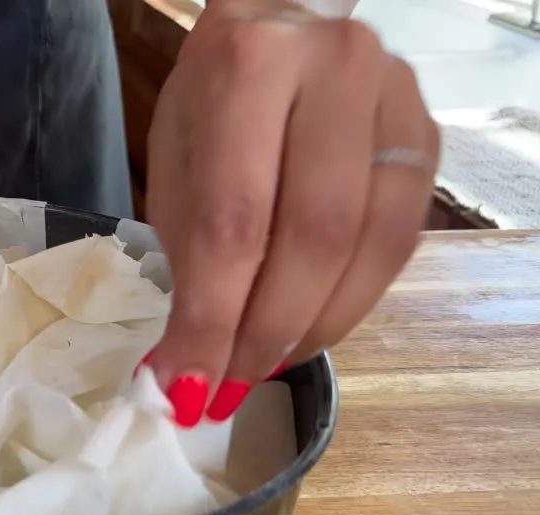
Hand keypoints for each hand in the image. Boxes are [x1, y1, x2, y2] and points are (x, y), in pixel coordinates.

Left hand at [143, 0, 437, 426]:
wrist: (283, 29)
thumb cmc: (214, 101)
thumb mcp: (176, 159)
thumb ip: (187, 254)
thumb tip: (184, 369)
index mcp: (250, 67)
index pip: (232, 222)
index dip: (210, 321)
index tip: (184, 389)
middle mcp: (336, 72)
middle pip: (311, 239)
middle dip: (263, 334)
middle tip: (225, 388)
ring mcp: (395, 102)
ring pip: (367, 247)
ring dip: (312, 328)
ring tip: (260, 366)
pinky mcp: (427, 137)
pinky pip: (398, 243)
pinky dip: (350, 302)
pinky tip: (307, 329)